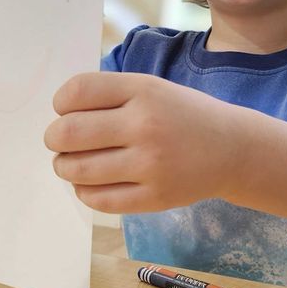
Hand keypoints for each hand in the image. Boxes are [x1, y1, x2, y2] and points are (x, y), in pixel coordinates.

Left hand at [44, 71, 240, 212]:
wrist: (232, 149)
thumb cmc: (181, 114)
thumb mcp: (151, 88)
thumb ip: (108, 94)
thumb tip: (58, 115)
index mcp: (142, 91)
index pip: (78, 92)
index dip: (61, 102)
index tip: (65, 110)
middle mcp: (145, 125)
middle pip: (69, 132)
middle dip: (54, 138)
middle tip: (59, 140)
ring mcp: (150, 165)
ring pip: (79, 170)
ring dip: (63, 166)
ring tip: (69, 163)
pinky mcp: (155, 198)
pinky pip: (99, 199)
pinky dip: (83, 191)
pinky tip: (88, 183)